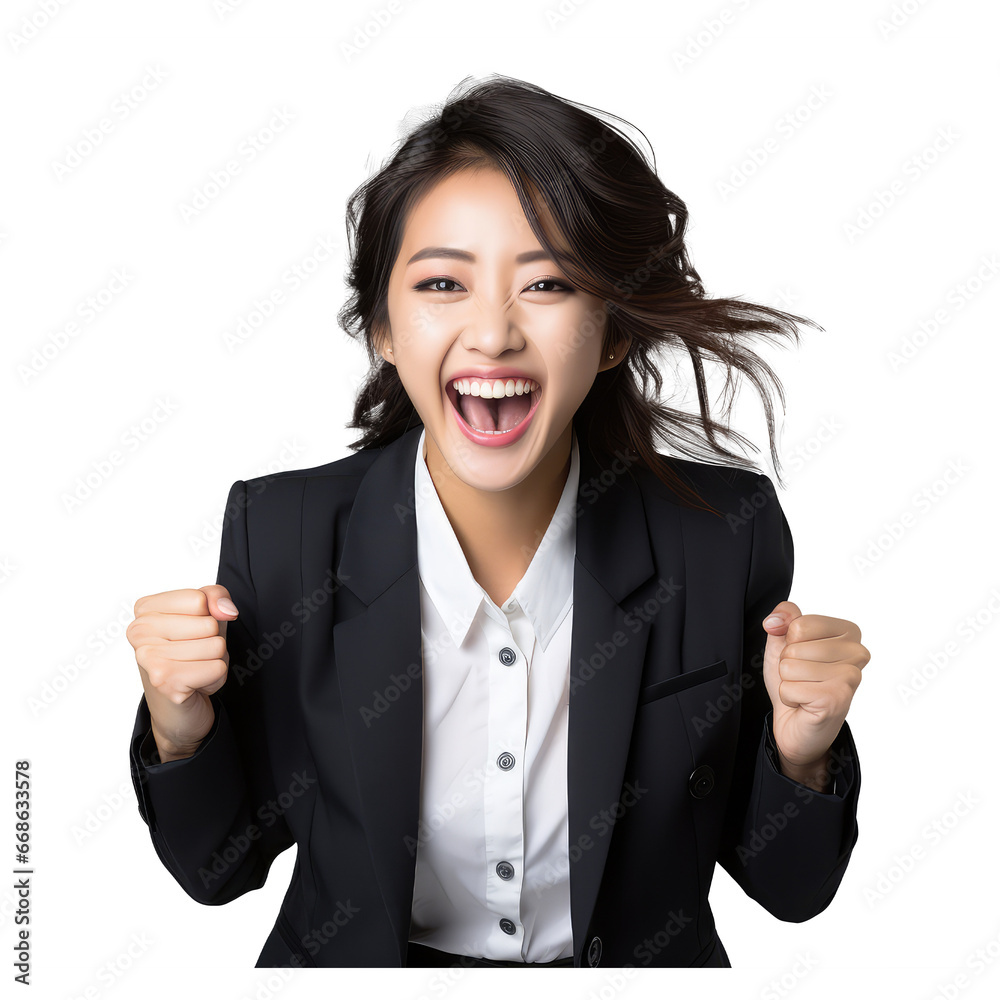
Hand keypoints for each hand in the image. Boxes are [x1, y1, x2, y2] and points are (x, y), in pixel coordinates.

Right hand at [127, 585, 238, 759]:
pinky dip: (215, 677)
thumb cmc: (190, 653)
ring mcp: (149, 658)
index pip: (199, 598)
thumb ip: (215, 596)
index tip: (192, 631)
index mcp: (145, 609)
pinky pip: (217, 668)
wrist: (177, 707)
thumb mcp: (206, 615)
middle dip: (213, 640)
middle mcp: (139, 631)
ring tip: (194, 668)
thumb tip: (225, 610)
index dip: (209, 615)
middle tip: (194, 655)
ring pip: (216, 646)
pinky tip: (196, 683)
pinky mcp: (165, 682)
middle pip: (210, 624)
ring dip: (215, 660)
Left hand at [761, 601, 868, 779]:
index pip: (799, 624)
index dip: (789, 642)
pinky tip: (805, 703)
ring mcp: (850, 676)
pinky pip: (789, 688)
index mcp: (848, 631)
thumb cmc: (796, 679)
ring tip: (805, 689)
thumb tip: (774, 621)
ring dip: (788, 681)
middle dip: (787, 663)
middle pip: (794, 646)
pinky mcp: (837, 699)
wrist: (796, 722)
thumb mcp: (783, 641)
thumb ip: (783, 618)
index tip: (803, 657)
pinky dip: (789, 697)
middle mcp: (857, 652)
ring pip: (790, 666)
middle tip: (804, 678)